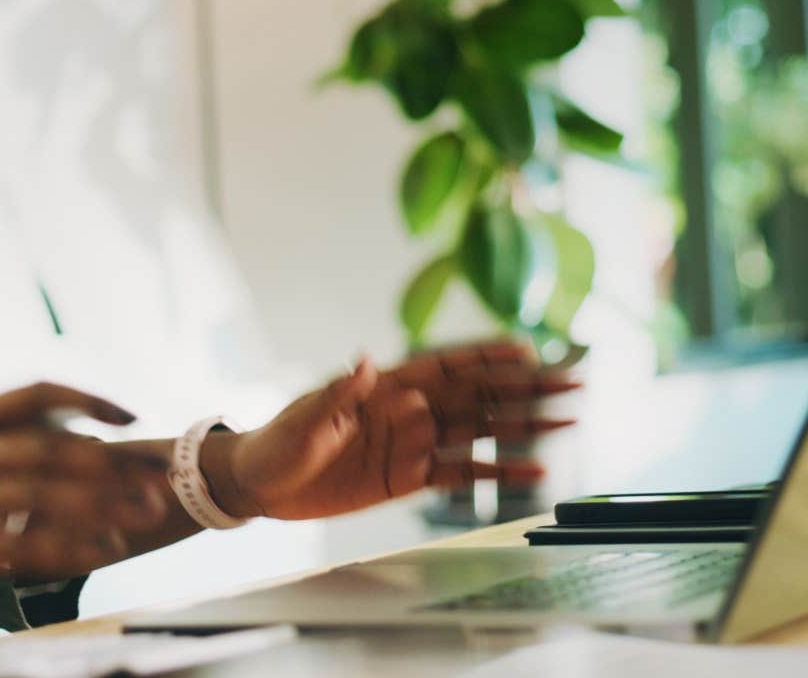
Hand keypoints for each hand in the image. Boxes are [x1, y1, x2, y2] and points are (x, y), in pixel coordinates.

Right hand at [0, 383, 173, 623]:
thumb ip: (9, 448)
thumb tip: (85, 442)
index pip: (36, 394)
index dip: (90, 400)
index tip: (133, 416)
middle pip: (49, 445)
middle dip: (112, 462)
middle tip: (157, 479)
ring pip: (41, 495)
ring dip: (102, 504)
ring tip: (145, 516)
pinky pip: (24, 545)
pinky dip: (71, 547)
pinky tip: (104, 551)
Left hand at [209, 341, 579, 521]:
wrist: (262, 484)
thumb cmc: (278, 443)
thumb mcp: (306, 418)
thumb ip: (341, 394)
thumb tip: (367, 362)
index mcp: (383, 386)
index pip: (442, 366)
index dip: (483, 356)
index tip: (525, 348)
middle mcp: (407, 410)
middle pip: (476, 396)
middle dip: (524, 387)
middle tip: (572, 381)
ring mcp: (412, 443)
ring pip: (479, 431)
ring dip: (522, 426)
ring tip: (566, 421)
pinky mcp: (409, 478)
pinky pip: (461, 473)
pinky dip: (496, 471)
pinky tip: (532, 472)